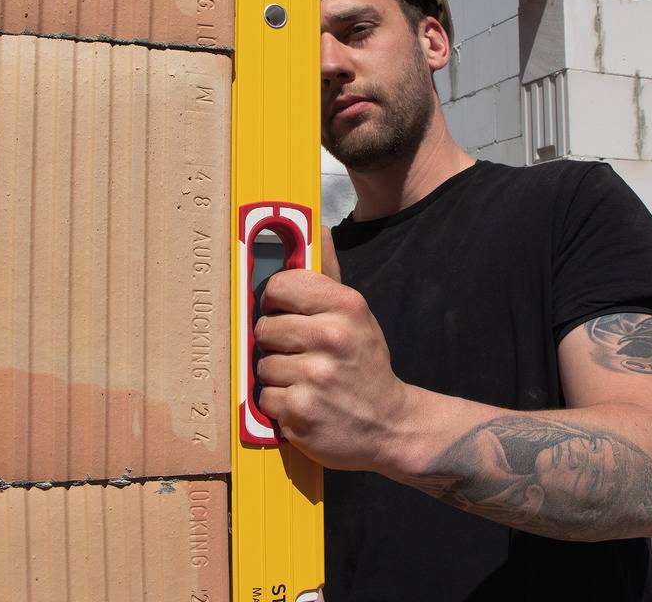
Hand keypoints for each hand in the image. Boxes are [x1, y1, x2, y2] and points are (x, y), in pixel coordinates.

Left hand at [253, 230, 408, 471]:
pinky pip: (264, 398)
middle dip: (276, 344)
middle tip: (300, 354)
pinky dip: (279, 405)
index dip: (275, 300)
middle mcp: (331, 337)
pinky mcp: (300, 411)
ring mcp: (315, 376)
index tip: (284, 312)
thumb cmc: (365, 365)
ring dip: (277, 377)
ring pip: (261, 365)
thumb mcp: (357, 314)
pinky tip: (304, 403)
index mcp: (345, 306)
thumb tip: (315, 228)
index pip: (280, 285)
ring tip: (305, 381)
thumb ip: (329, 275)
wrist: (390, 425)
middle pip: (263, 328)